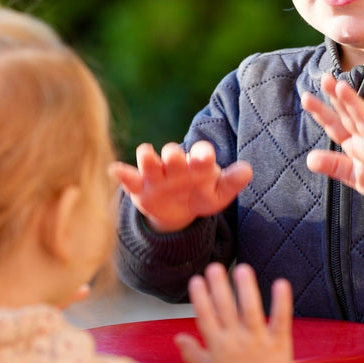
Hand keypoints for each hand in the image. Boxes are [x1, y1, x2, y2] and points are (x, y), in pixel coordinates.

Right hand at [111, 140, 252, 232]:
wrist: (179, 209)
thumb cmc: (202, 195)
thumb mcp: (219, 194)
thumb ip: (232, 182)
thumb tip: (247, 170)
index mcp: (198, 163)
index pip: (201, 152)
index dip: (203, 154)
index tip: (205, 158)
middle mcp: (176, 164)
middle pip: (173, 153)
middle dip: (174, 155)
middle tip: (175, 160)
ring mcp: (156, 174)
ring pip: (149, 160)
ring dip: (148, 158)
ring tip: (147, 155)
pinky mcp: (140, 186)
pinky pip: (129, 178)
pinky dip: (122, 174)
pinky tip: (116, 170)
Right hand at [174, 262, 292, 362]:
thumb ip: (192, 353)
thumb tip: (177, 339)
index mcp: (218, 346)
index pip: (206, 317)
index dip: (200, 298)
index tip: (197, 280)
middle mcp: (236, 340)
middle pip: (225, 309)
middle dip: (219, 287)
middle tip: (215, 267)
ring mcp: (258, 341)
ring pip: (251, 310)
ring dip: (246, 288)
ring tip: (242, 269)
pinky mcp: (279, 343)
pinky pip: (280, 320)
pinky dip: (281, 302)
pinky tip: (280, 283)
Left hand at [302, 74, 363, 213]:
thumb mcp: (355, 176)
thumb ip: (334, 167)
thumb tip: (309, 159)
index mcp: (355, 144)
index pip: (336, 125)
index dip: (321, 112)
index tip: (306, 96)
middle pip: (350, 116)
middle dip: (337, 97)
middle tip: (325, 78)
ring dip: (354, 104)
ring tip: (341, 88)